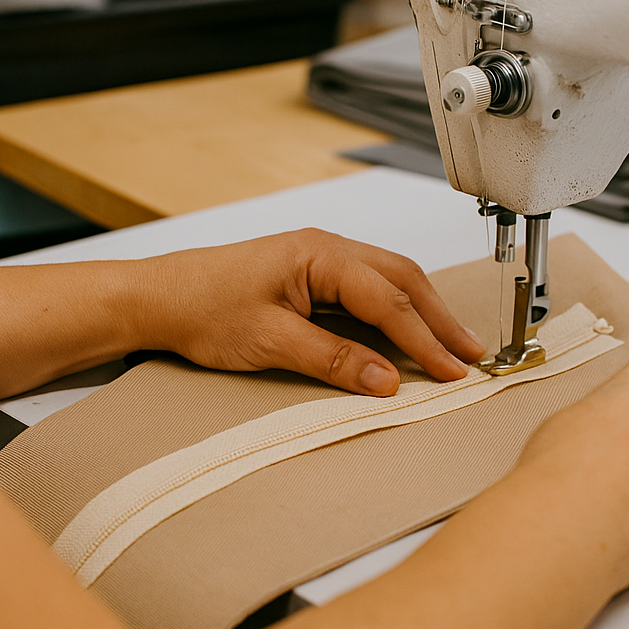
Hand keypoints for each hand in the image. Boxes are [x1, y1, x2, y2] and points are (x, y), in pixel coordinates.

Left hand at [132, 229, 486, 395]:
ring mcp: (320, 260)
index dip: (425, 339)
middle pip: (401, 281)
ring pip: (389, 282)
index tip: (452, 371)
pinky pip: (368, 291)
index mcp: (319, 255)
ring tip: (452, 347)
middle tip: (471, 356)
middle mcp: (326, 249)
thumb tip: (386, 379)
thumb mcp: (269, 341)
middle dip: (439, 320)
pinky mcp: (312, 277)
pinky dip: (396, 313)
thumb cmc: (201, 308)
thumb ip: (333, 359)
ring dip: (422, 314)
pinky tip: (409, 335)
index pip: (388, 300)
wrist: (157, 298)